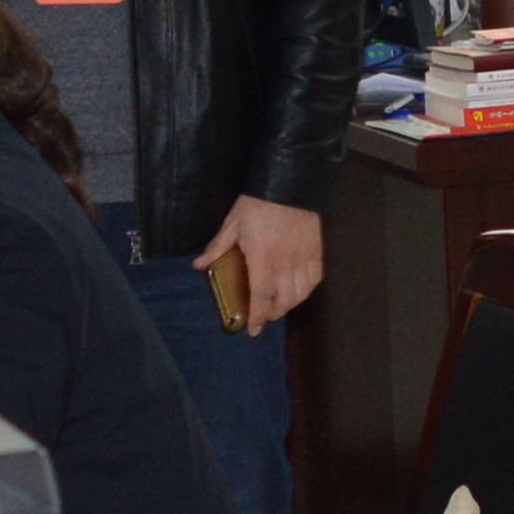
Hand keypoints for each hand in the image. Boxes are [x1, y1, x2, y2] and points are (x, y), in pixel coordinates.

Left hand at [206, 195, 325, 331]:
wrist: (288, 183)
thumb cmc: (256, 204)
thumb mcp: (232, 224)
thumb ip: (217, 248)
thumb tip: (197, 265)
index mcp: (262, 258)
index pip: (261, 295)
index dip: (258, 316)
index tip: (253, 330)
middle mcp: (285, 263)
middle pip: (283, 300)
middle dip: (273, 314)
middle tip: (263, 316)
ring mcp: (303, 258)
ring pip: (301, 294)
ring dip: (289, 304)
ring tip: (279, 305)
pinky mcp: (316, 251)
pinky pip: (315, 279)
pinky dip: (306, 290)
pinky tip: (298, 290)